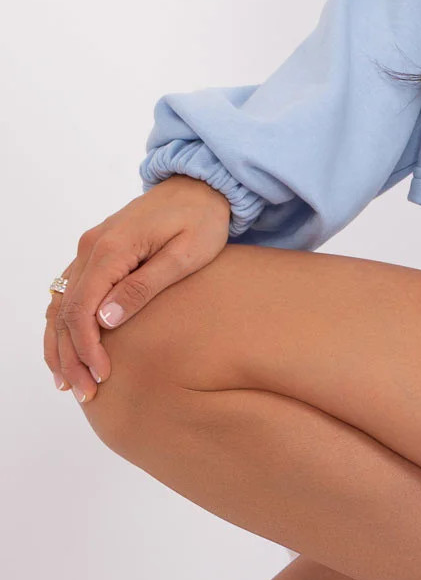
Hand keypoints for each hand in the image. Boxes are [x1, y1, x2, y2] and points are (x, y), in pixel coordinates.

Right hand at [44, 176, 233, 404]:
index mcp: (111, 248)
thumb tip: (106, 321)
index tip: (101, 376)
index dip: (86, 347)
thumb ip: (144, 287)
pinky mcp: (95, 253)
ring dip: (60, 345)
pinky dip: (63, 324)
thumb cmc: (201, 220)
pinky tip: (67, 352)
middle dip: (71, 356)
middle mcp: (90, 247)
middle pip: (65, 310)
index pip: (83, 307)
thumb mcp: (184, 255)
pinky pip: (68, 293)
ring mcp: (89, 249)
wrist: (200, 187)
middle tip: (86, 393)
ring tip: (70, 383)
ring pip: (59, 304)